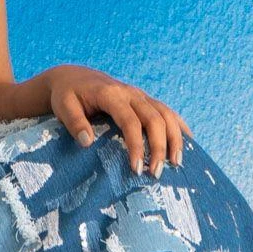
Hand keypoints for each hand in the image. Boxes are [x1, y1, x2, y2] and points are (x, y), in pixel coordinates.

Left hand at [42, 64, 192, 177]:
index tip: (136, 169)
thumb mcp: (63, 107)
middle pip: (155, 119)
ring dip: (175, 138)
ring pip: (167, 114)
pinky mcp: (145, 99)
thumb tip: (88, 142)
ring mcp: (140, 95)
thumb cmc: (66, 95)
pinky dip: (179, 126)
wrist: (73, 77)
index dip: (136, 145)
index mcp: (111, 94)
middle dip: (159, 147)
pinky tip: (189, 142)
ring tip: (177, 164)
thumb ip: (74, 123)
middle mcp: (131, 93)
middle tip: (156, 173)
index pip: (130, 122)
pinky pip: (168, 111)